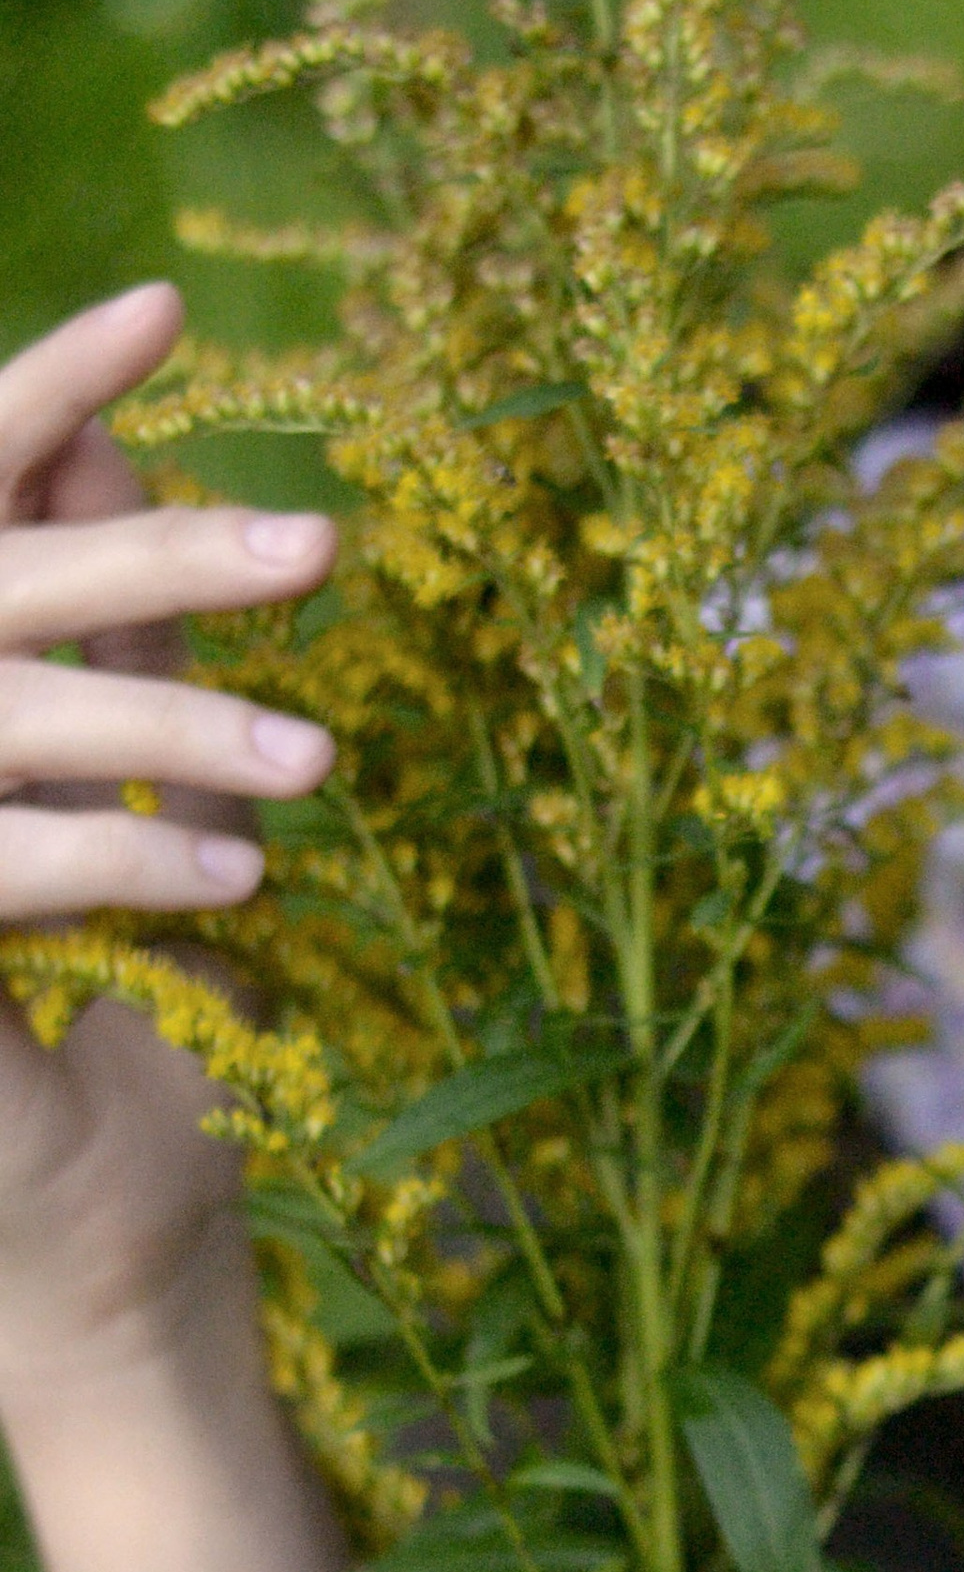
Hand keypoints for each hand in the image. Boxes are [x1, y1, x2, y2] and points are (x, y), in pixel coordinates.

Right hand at [0, 284, 338, 1386]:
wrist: (84, 1261)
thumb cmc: (111, 1027)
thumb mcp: (115, 797)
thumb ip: (99, 629)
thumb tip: (116, 454)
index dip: (44, 399)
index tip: (163, 310)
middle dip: (157, 557)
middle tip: (322, 548)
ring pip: (6, 715)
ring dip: (172, 726)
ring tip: (320, 763)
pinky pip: (2, 862)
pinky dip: (119, 858)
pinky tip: (234, 875)